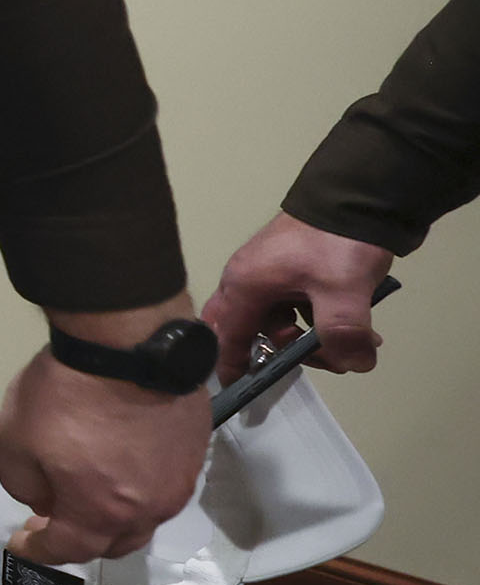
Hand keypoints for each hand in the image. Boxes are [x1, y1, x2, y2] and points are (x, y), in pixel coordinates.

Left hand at [0, 295, 209, 562]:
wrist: (128, 344)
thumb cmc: (66, 393)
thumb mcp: (16, 441)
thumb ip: (25, 485)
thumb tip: (44, 501)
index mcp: (101, 513)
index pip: (68, 550)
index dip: (39, 551)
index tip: (21, 543)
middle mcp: (148, 509)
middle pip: (114, 543)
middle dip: (82, 540)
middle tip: (54, 522)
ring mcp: (179, 481)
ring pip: (144, 518)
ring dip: (115, 516)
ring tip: (89, 497)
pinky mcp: (194, 451)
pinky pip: (164, 486)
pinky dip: (138, 488)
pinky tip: (122, 468)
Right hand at [203, 211, 392, 375]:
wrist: (359, 195)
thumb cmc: (334, 242)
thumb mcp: (341, 290)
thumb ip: (343, 333)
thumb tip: (355, 364)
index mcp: (245, 285)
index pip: (225, 336)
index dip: (231, 365)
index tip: (241, 389)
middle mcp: (248, 280)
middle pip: (245, 328)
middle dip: (275, 350)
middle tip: (307, 357)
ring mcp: (271, 274)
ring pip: (275, 319)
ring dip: (306, 338)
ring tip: (347, 345)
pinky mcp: (293, 270)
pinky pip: (294, 306)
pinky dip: (317, 322)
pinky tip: (353, 327)